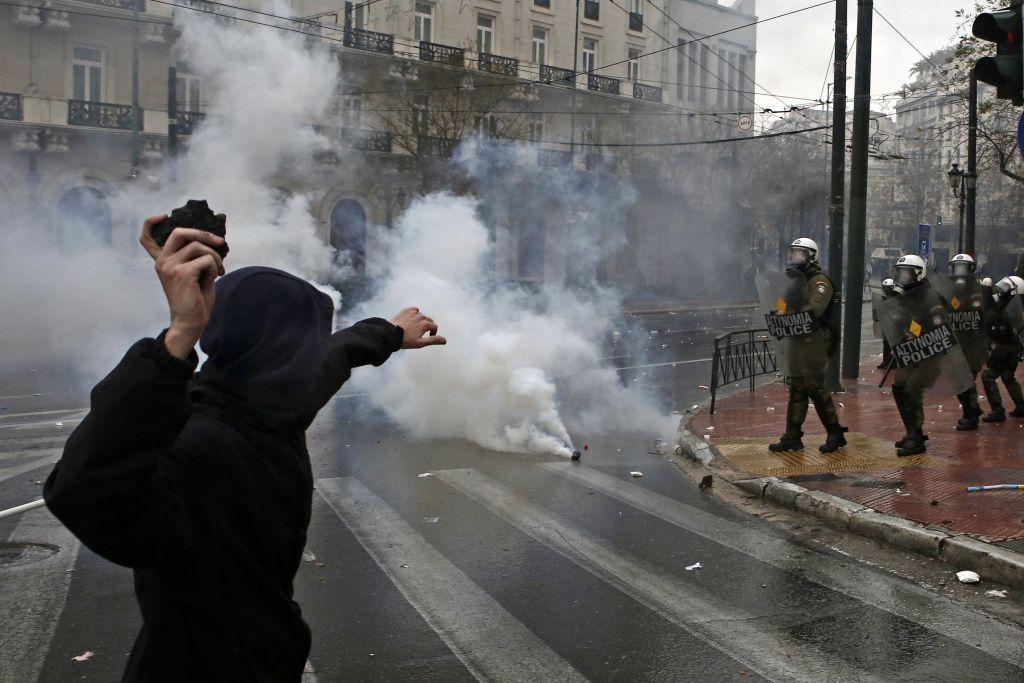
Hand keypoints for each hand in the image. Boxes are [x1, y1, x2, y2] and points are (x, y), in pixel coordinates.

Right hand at [140, 215, 225, 358]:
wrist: (190, 322)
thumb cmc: (195, 299)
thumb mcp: (194, 272)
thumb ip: (194, 255)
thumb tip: (211, 238)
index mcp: (162, 261)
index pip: (146, 238)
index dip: (151, 222)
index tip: (163, 215)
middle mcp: (162, 261)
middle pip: (180, 232)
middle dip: (204, 234)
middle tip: (220, 243)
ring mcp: (170, 266)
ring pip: (199, 246)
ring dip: (215, 257)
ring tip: (219, 271)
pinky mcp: (182, 273)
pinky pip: (207, 260)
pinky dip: (216, 268)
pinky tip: (213, 279)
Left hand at [389, 307, 446, 348]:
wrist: (390, 334)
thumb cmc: (405, 340)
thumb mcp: (420, 343)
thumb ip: (433, 340)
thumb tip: (445, 340)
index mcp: (426, 324)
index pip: (434, 327)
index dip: (433, 333)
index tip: (429, 337)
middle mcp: (421, 316)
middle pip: (429, 320)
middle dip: (428, 326)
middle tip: (421, 333)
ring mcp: (413, 312)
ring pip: (421, 316)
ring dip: (421, 321)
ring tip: (414, 328)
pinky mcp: (406, 310)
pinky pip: (414, 310)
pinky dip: (415, 314)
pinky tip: (411, 319)